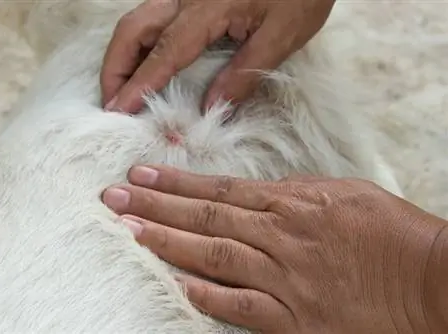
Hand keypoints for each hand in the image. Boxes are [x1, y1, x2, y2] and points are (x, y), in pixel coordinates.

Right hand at [101, 0, 334, 112]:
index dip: (138, 84)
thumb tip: (212, 108)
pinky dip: (138, 44)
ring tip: (121, 88)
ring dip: (122, 55)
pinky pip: (151, 17)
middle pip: (132, 29)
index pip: (163, 54)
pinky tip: (143, 63)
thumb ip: (244, 73)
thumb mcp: (280, 37)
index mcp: (207, 10)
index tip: (118, 110)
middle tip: (111, 102)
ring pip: (137, 20)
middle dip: (114, 67)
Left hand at [102, 165, 447, 332]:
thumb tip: (257, 192)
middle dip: (156, 207)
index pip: (220, 189)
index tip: (142, 174)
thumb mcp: (345, 193)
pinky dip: (208, 297)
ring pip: (214, 257)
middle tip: (115, 198)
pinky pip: (243, 307)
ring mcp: (286, 279)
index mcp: (293, 204)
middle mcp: (281, 237)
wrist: (430, 282)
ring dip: (168, 244)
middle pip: (205, 219)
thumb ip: (296, 192)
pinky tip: (177, 285)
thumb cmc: (392, 232)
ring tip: (130, 232)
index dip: (177, 182)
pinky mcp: (296, 319)